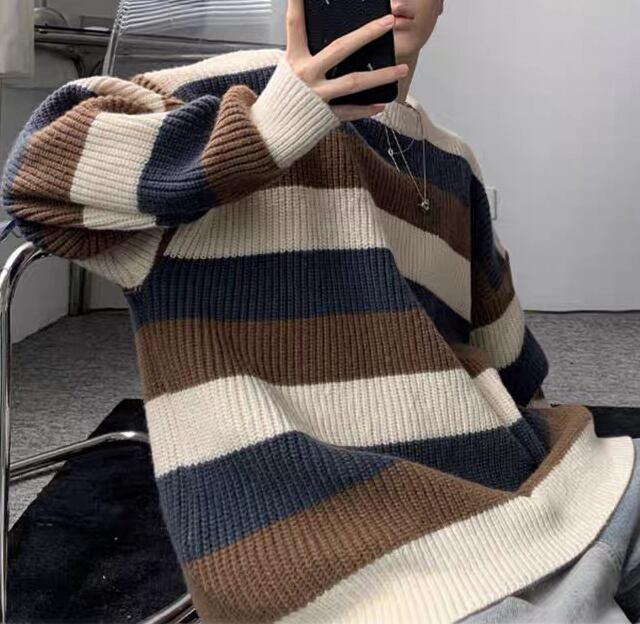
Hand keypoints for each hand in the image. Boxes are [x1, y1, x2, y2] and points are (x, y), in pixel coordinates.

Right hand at [284, 0, 408, 121]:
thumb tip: (333, 46)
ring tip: (402, 69)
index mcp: (294, 60)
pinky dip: (366, 109)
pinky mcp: (324, 116)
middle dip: (366, 34)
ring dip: (381, 75)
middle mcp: (306, 75)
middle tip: (388, 22)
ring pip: (353, 82)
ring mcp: (317, 96)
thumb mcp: (288, 73)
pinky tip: (381, 104)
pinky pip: (350, 111)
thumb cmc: (281, 101)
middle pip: (340, 49)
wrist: (270, 133)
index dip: (298, 4)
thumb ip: (307, 57)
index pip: (296, 26)